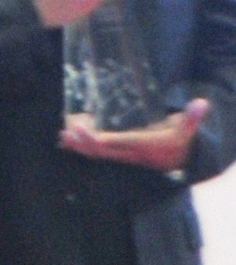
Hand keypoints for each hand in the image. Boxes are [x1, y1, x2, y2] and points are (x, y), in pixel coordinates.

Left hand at [64, 94, 210, 172]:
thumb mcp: (187, 130)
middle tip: (65, 131)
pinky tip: (65, 140)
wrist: (177, 161)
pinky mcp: (117, 154)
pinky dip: (81, 146)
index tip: (82, 130)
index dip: (98, 138)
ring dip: (78, 145)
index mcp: (142, 145)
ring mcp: (121, 155)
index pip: (117, 143)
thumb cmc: (179, 141)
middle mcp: (129, 153)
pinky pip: (96, 152)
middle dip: (82, 142)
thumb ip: (192, 117)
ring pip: (95, 152)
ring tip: (62, 134)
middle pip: (101, 150)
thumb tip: (202, 103)